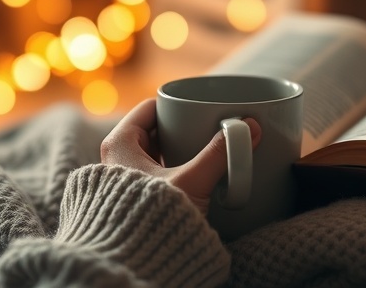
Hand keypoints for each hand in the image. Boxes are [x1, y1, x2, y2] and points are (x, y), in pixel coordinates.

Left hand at [99, 98, 261, 213]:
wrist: (134, 262)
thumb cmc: (151, 219)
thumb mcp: (192, 181)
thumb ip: (220, 153)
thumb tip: (250, 129)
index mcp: (119, 145)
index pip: (149, 109)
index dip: (175, 105)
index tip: (198, 106)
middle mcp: (115, 160)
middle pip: (153, 131)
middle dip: (180, 128)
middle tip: (206, 126)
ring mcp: (122, 182)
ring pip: (154, 154)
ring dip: (178, 151)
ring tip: (203, 150)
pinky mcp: (132, 201)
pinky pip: (155, 176)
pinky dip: (173, 171)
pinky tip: (192, 177)